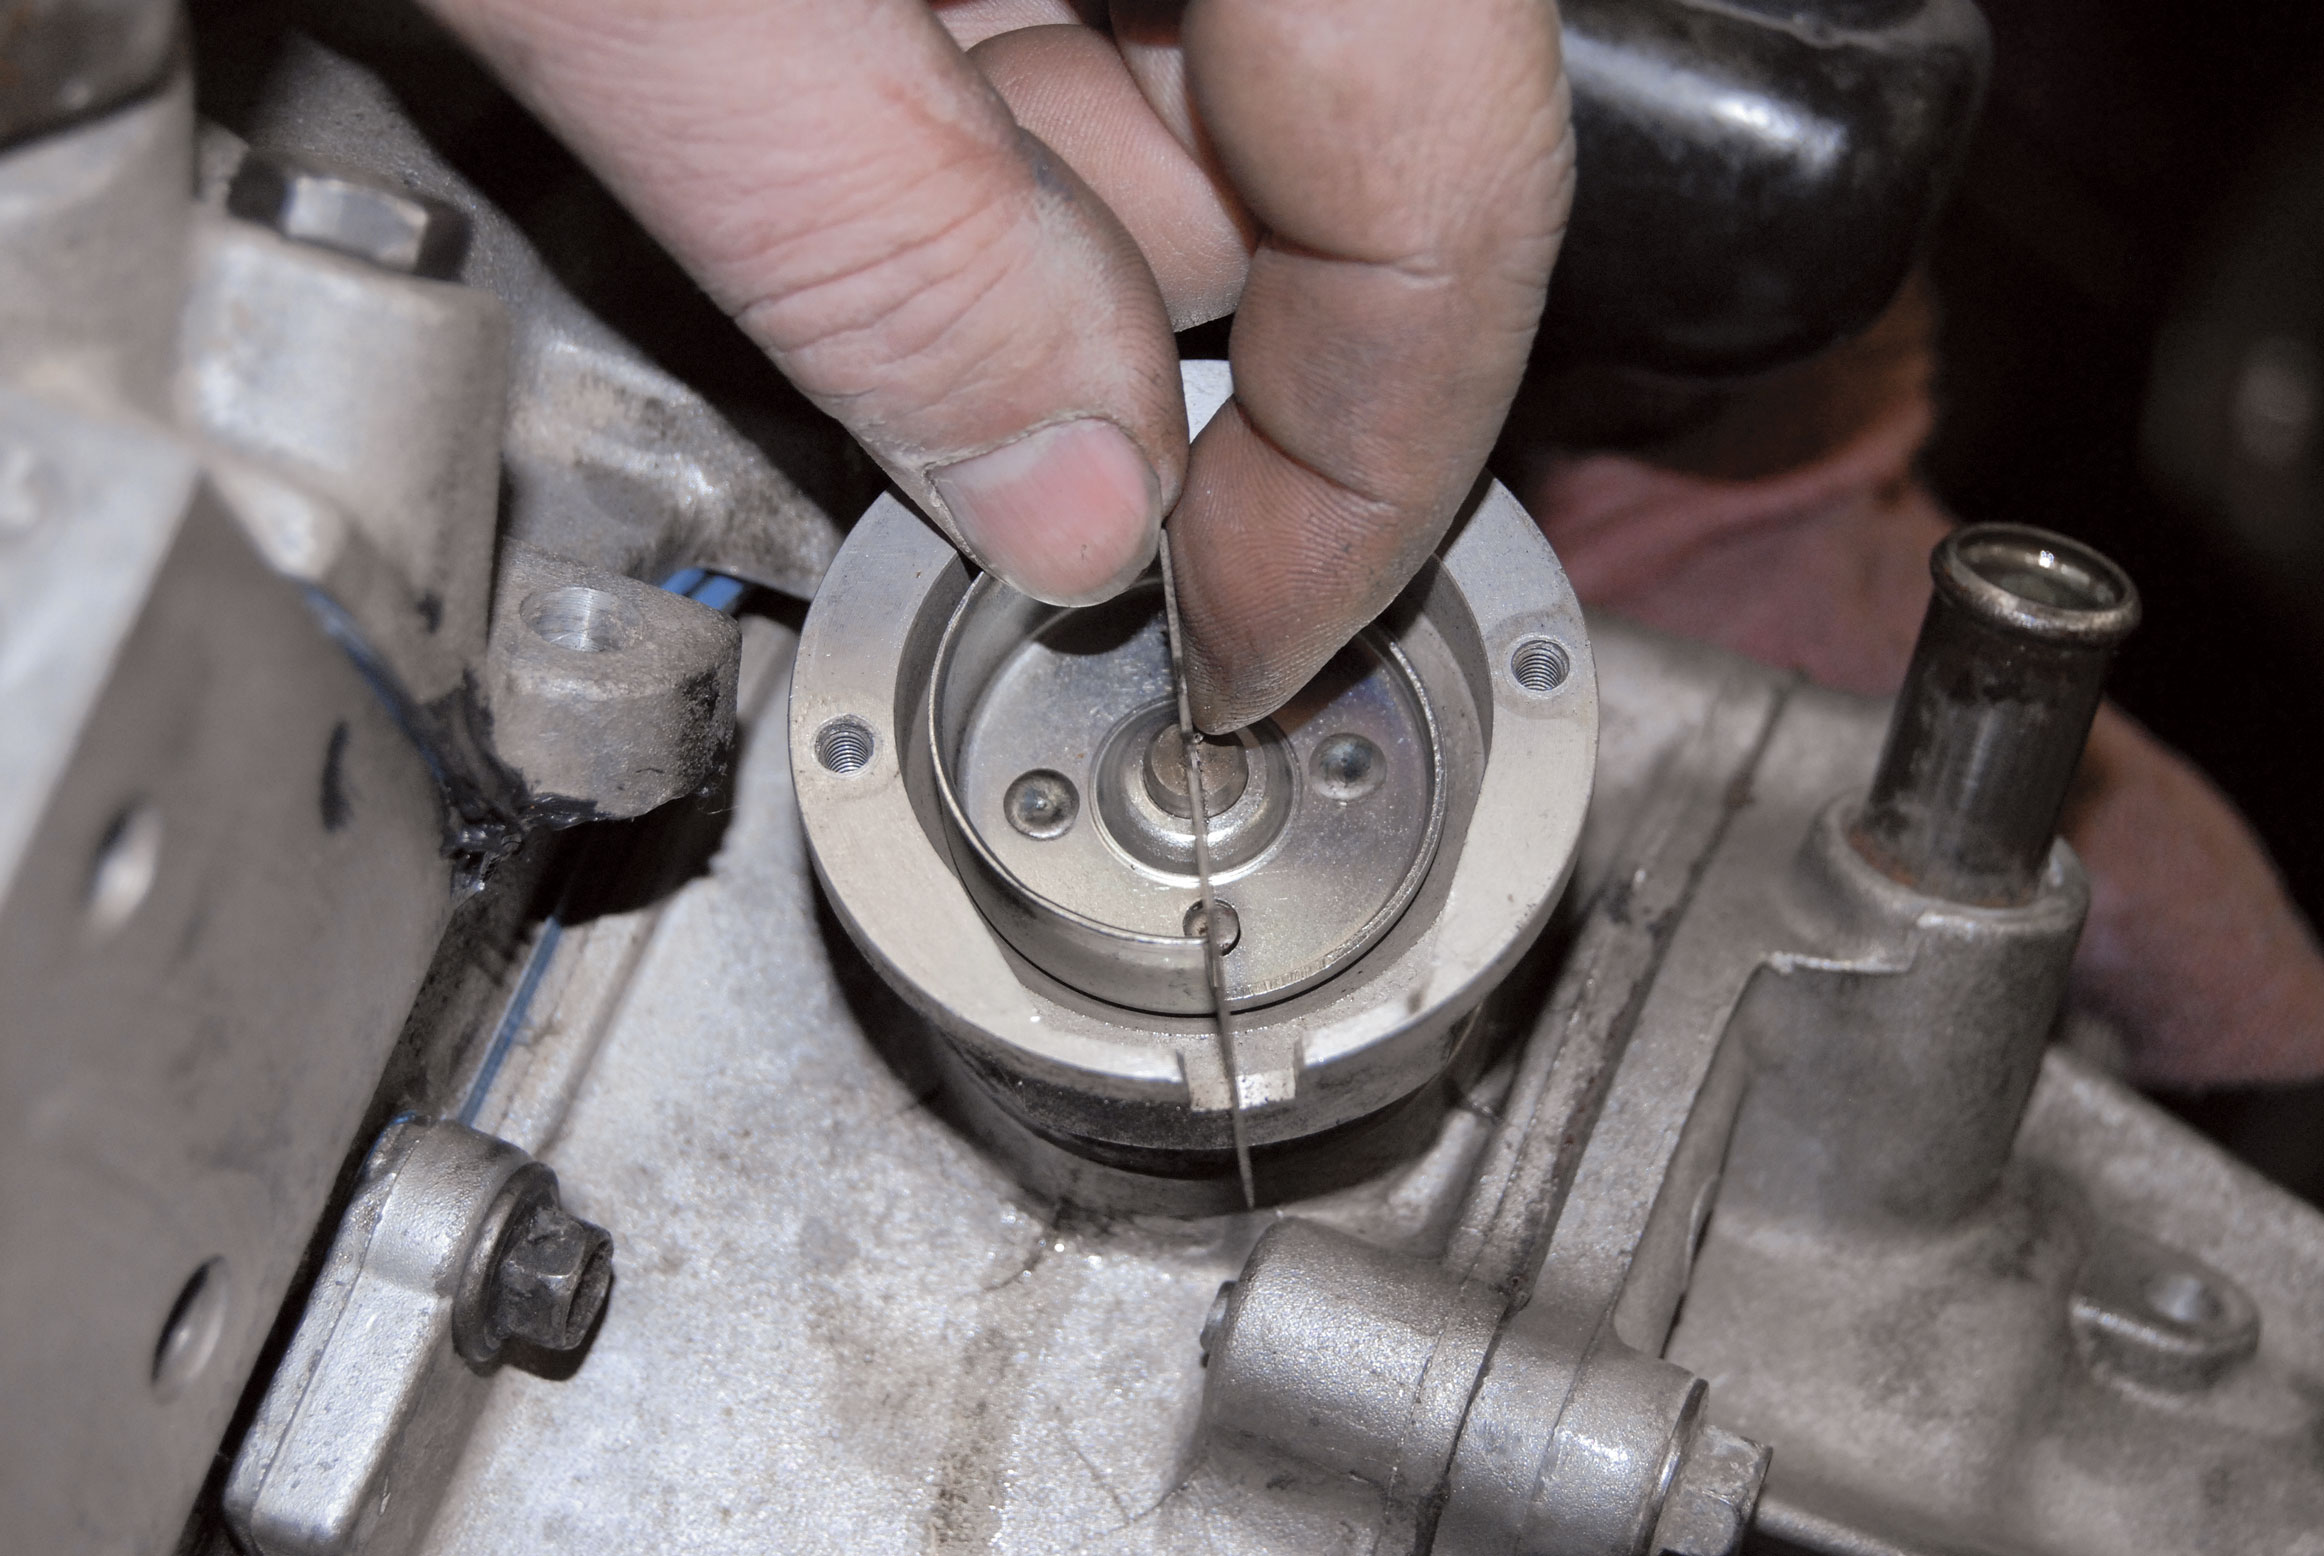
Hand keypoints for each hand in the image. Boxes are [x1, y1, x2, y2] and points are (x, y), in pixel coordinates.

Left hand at [422, 0, 1572, 730]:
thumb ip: (898, 273)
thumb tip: (1077, 512)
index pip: (1458, 208)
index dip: (1365, 482)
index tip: (1246, 638)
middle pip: (1339, 155)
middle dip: (1170, 354)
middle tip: (1015, 479)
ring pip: (1212, 77)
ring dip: (1044, 219)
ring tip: (839, 194)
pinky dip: (988, 97)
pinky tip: (839, 92)